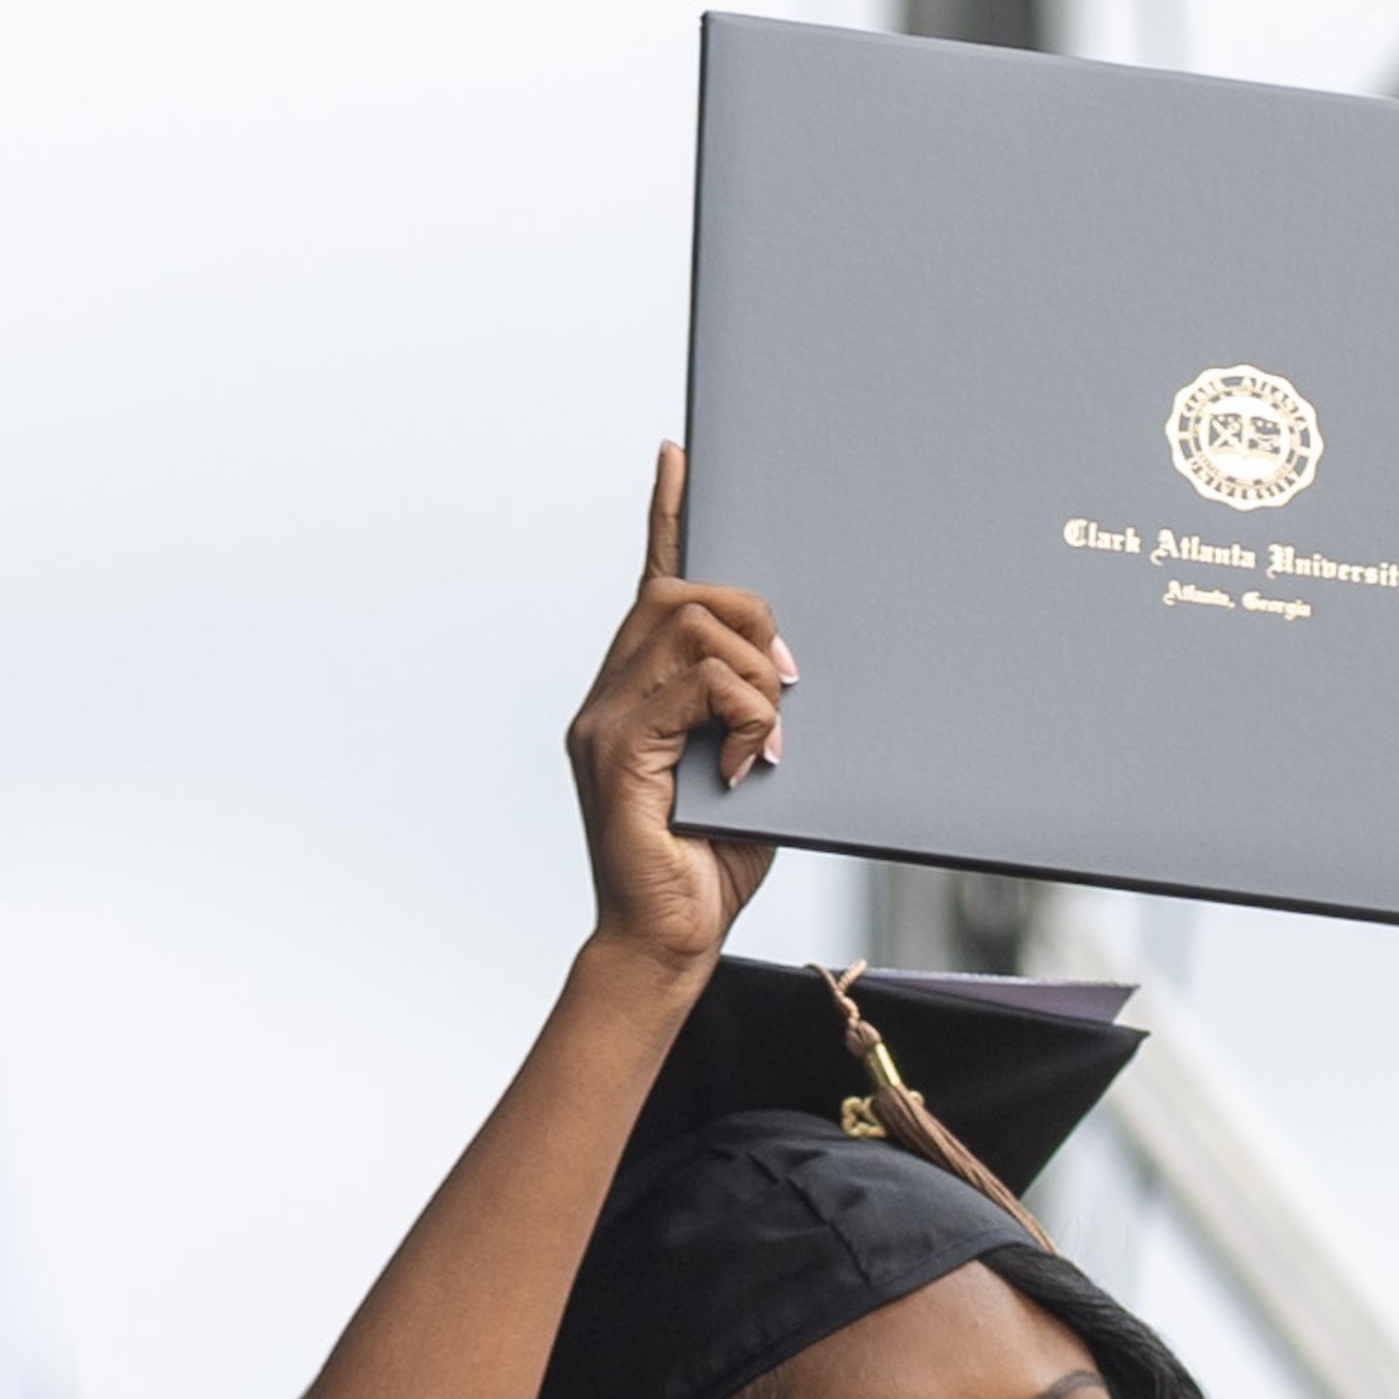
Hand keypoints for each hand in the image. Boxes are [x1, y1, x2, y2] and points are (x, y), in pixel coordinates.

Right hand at [564, 442, 789, 974]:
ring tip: (772, 736)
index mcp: (638, 690)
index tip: (680, 456)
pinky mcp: (617, 749)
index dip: (667, 516)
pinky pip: (695, 686)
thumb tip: (793, 671)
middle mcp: (610, 692)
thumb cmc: (712, 864)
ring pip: (689, 626)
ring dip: (753, 673)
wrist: (668, 943)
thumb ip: (759, 713)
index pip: (653, 583)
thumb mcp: (753, 770)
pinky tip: (752, 763)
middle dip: (750, 619)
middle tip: (789, 686)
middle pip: (681, 591)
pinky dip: (745, 715)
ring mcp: (606, 718)